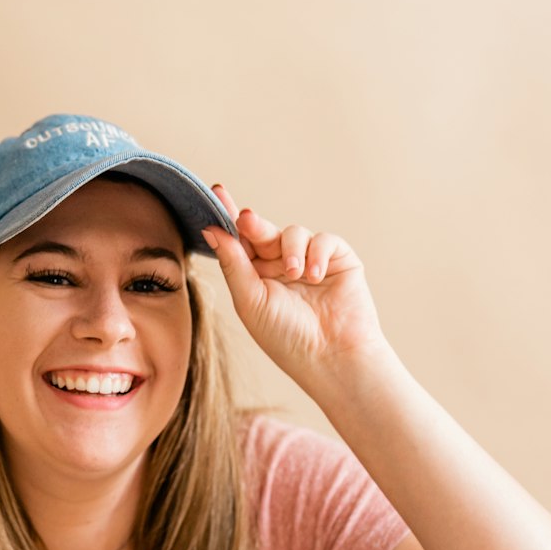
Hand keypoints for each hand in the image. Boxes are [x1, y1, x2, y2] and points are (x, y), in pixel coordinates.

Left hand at [202, 186, 388, 389]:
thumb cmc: (286, 337)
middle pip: (263, 231)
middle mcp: (281, 266)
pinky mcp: (338, 259)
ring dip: (290, 250)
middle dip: (254, 224)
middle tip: (247, 220)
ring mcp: (310, 261)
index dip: (227, 217)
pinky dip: (317, 253)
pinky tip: (314, 276)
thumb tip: (212, 230)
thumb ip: (233, 263)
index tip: (216, 192)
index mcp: (255, 277)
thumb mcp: (250, 300)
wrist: (332, 357)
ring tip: (294, 274)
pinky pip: (323, 239)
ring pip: (293, 232)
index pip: (239, 241)